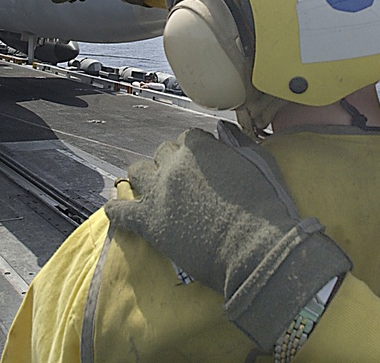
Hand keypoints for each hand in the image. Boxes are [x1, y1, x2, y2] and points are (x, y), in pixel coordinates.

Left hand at [104, 125, 350, 349]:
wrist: (255, 248)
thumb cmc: (265, 205)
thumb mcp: (259, 162)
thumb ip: (236, 142)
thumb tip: (221, 130)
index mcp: (199, 147)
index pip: (188, 138)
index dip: (195, 151)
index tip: (201, 164)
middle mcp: (174, 164)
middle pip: (162, 153)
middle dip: (171, 162)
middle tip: (182, 180)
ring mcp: (158, 193)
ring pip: (137, 172)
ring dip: (144, 177)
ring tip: (150, 188)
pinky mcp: (149, 223)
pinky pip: (121, 212)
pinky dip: (116, 210)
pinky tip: (114, 210)